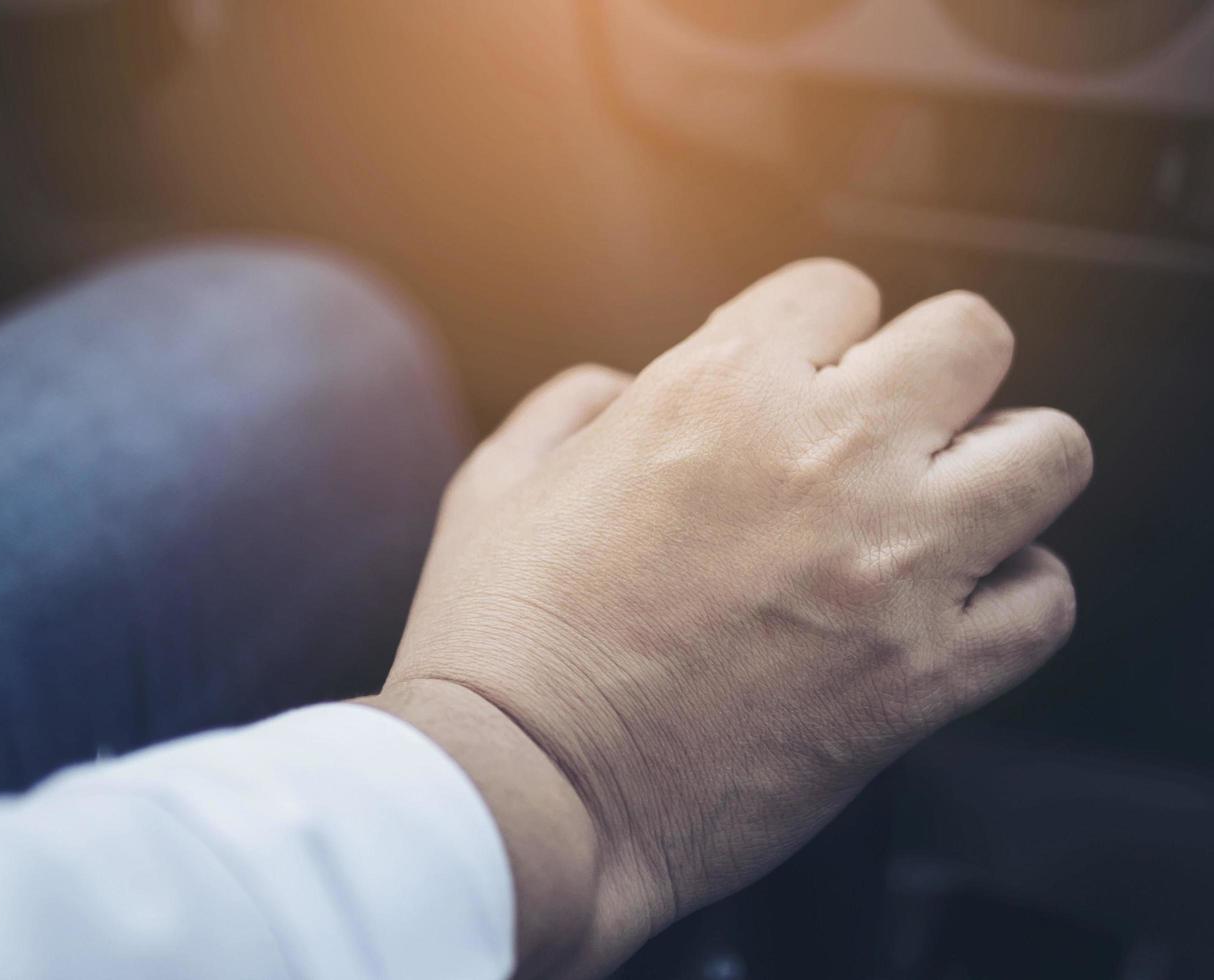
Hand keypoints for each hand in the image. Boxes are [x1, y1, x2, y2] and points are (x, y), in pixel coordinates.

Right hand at [368, 260, 1091, 976]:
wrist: (530, 792)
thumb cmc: (499, 643)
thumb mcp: (497, 482)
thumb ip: (573, 404)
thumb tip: (627, 389)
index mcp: (715, 390)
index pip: (838, 288)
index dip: (813, 332)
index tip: (794, 380)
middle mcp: (824, 456)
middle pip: (971, 339)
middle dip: (929, 373)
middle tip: (883, 429)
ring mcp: (892, 566)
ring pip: (1048, 453)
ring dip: (996, 469)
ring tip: (937, 506)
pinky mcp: (926, 675)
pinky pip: (1044, 600)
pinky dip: (1010, 594)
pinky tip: (948, 603)